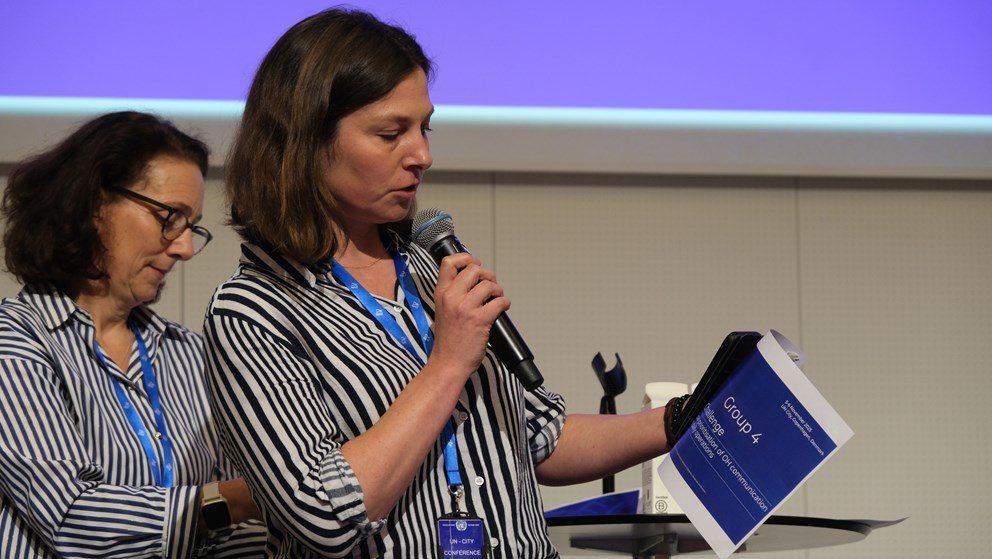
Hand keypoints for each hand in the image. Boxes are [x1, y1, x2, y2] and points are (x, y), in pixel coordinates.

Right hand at [428, 253, 509, 379]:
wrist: (448, 363)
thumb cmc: (448, 340)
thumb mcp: (443, 310)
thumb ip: (454, 293)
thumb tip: (474, 279)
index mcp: (441, 293)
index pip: (449, 262)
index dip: (466, 258)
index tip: (474, 264)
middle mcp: (452, 297)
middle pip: (474, 269)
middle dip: (487, 275)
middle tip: (490, 286)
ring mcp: (466, 308)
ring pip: (489, 284)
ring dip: (498, 291)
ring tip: (496, 299)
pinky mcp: (480, 319)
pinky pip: (500, 301)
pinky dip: (505, 303)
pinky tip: (502, 308)